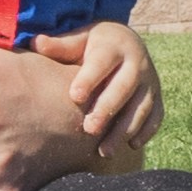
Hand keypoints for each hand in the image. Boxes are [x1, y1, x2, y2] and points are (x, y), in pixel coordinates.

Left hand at [42, 21, 160, 152]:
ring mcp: (150, 82)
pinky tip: (131, 145)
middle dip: (107, 109)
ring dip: (124, 129)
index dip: (89, 79)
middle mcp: (136, 63)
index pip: (102, 63)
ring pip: (140, 107)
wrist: (128, 43)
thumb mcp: (80, 40)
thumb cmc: (94, 46)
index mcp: (114, 47)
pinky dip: (146, 131)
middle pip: (124, 88)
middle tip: (89, 129)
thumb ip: (60, 46)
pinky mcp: (156, 97)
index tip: (75, 96)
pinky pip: (156, 115)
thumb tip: (35, 43)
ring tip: (104, 150)